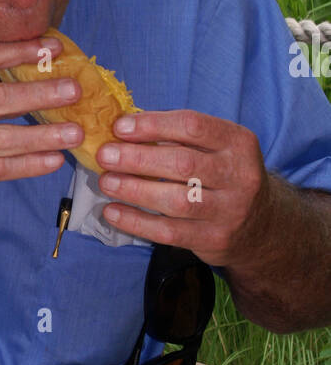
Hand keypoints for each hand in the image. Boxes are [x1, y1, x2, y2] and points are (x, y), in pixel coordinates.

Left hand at [96, 110, 269, 265]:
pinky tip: (113, 212)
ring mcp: (230, 210)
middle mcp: (240, 175)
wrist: (260, 226)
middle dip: (137, 158)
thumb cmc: (223, 177)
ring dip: (134, 190)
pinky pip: (169, 232)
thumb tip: (124, 131)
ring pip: (176, 200)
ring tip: (106, 182)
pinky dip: (137, 222)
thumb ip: (179, 139)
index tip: (120, 128)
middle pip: (182, 163)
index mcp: (238, 142)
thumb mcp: (216, 150)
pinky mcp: (215, 239)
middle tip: (105, 155)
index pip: (192, 126)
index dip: (152, 125)